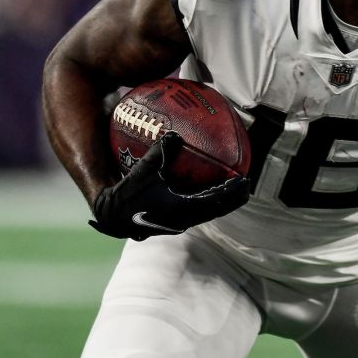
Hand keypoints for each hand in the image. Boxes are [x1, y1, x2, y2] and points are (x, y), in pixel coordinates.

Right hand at [88, 132, 248, 239]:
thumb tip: (177, 134)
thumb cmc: (127, 193)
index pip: (216, 201)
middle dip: (233, 199)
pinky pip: (196, 212)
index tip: (246, 181)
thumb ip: (161, 150)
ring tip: (232, 190)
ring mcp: (178, 223)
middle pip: (217, 210)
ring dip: (221, 202)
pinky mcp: (170, 222)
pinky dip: (207, 202)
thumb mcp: (144, 169)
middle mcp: (184, 220)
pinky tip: (204, 191)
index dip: (232, 192)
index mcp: (182, 209)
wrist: (110, 216)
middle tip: (246, 186)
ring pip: (207, 213)